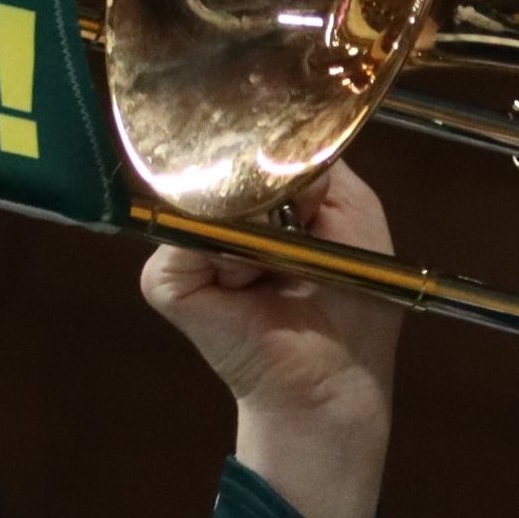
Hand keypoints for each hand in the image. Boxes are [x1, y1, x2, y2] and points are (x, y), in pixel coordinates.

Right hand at [139, 164, 403, 517]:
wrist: (336, 378)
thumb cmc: (352, 302)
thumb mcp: (352, 211)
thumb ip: (315, 166)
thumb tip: (263, 145)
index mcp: (257, 194)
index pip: (244, 140)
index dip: (270, 143)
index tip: (296, 160)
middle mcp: (215, 213)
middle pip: (219, 163)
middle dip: (265, 190)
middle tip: (301, 231)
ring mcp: (185, 246)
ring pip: (204, 203)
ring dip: (252, 233)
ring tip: (279, 271)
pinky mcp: (166, 281)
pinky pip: (184, 246)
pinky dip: (228, 262)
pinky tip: (252, 287)